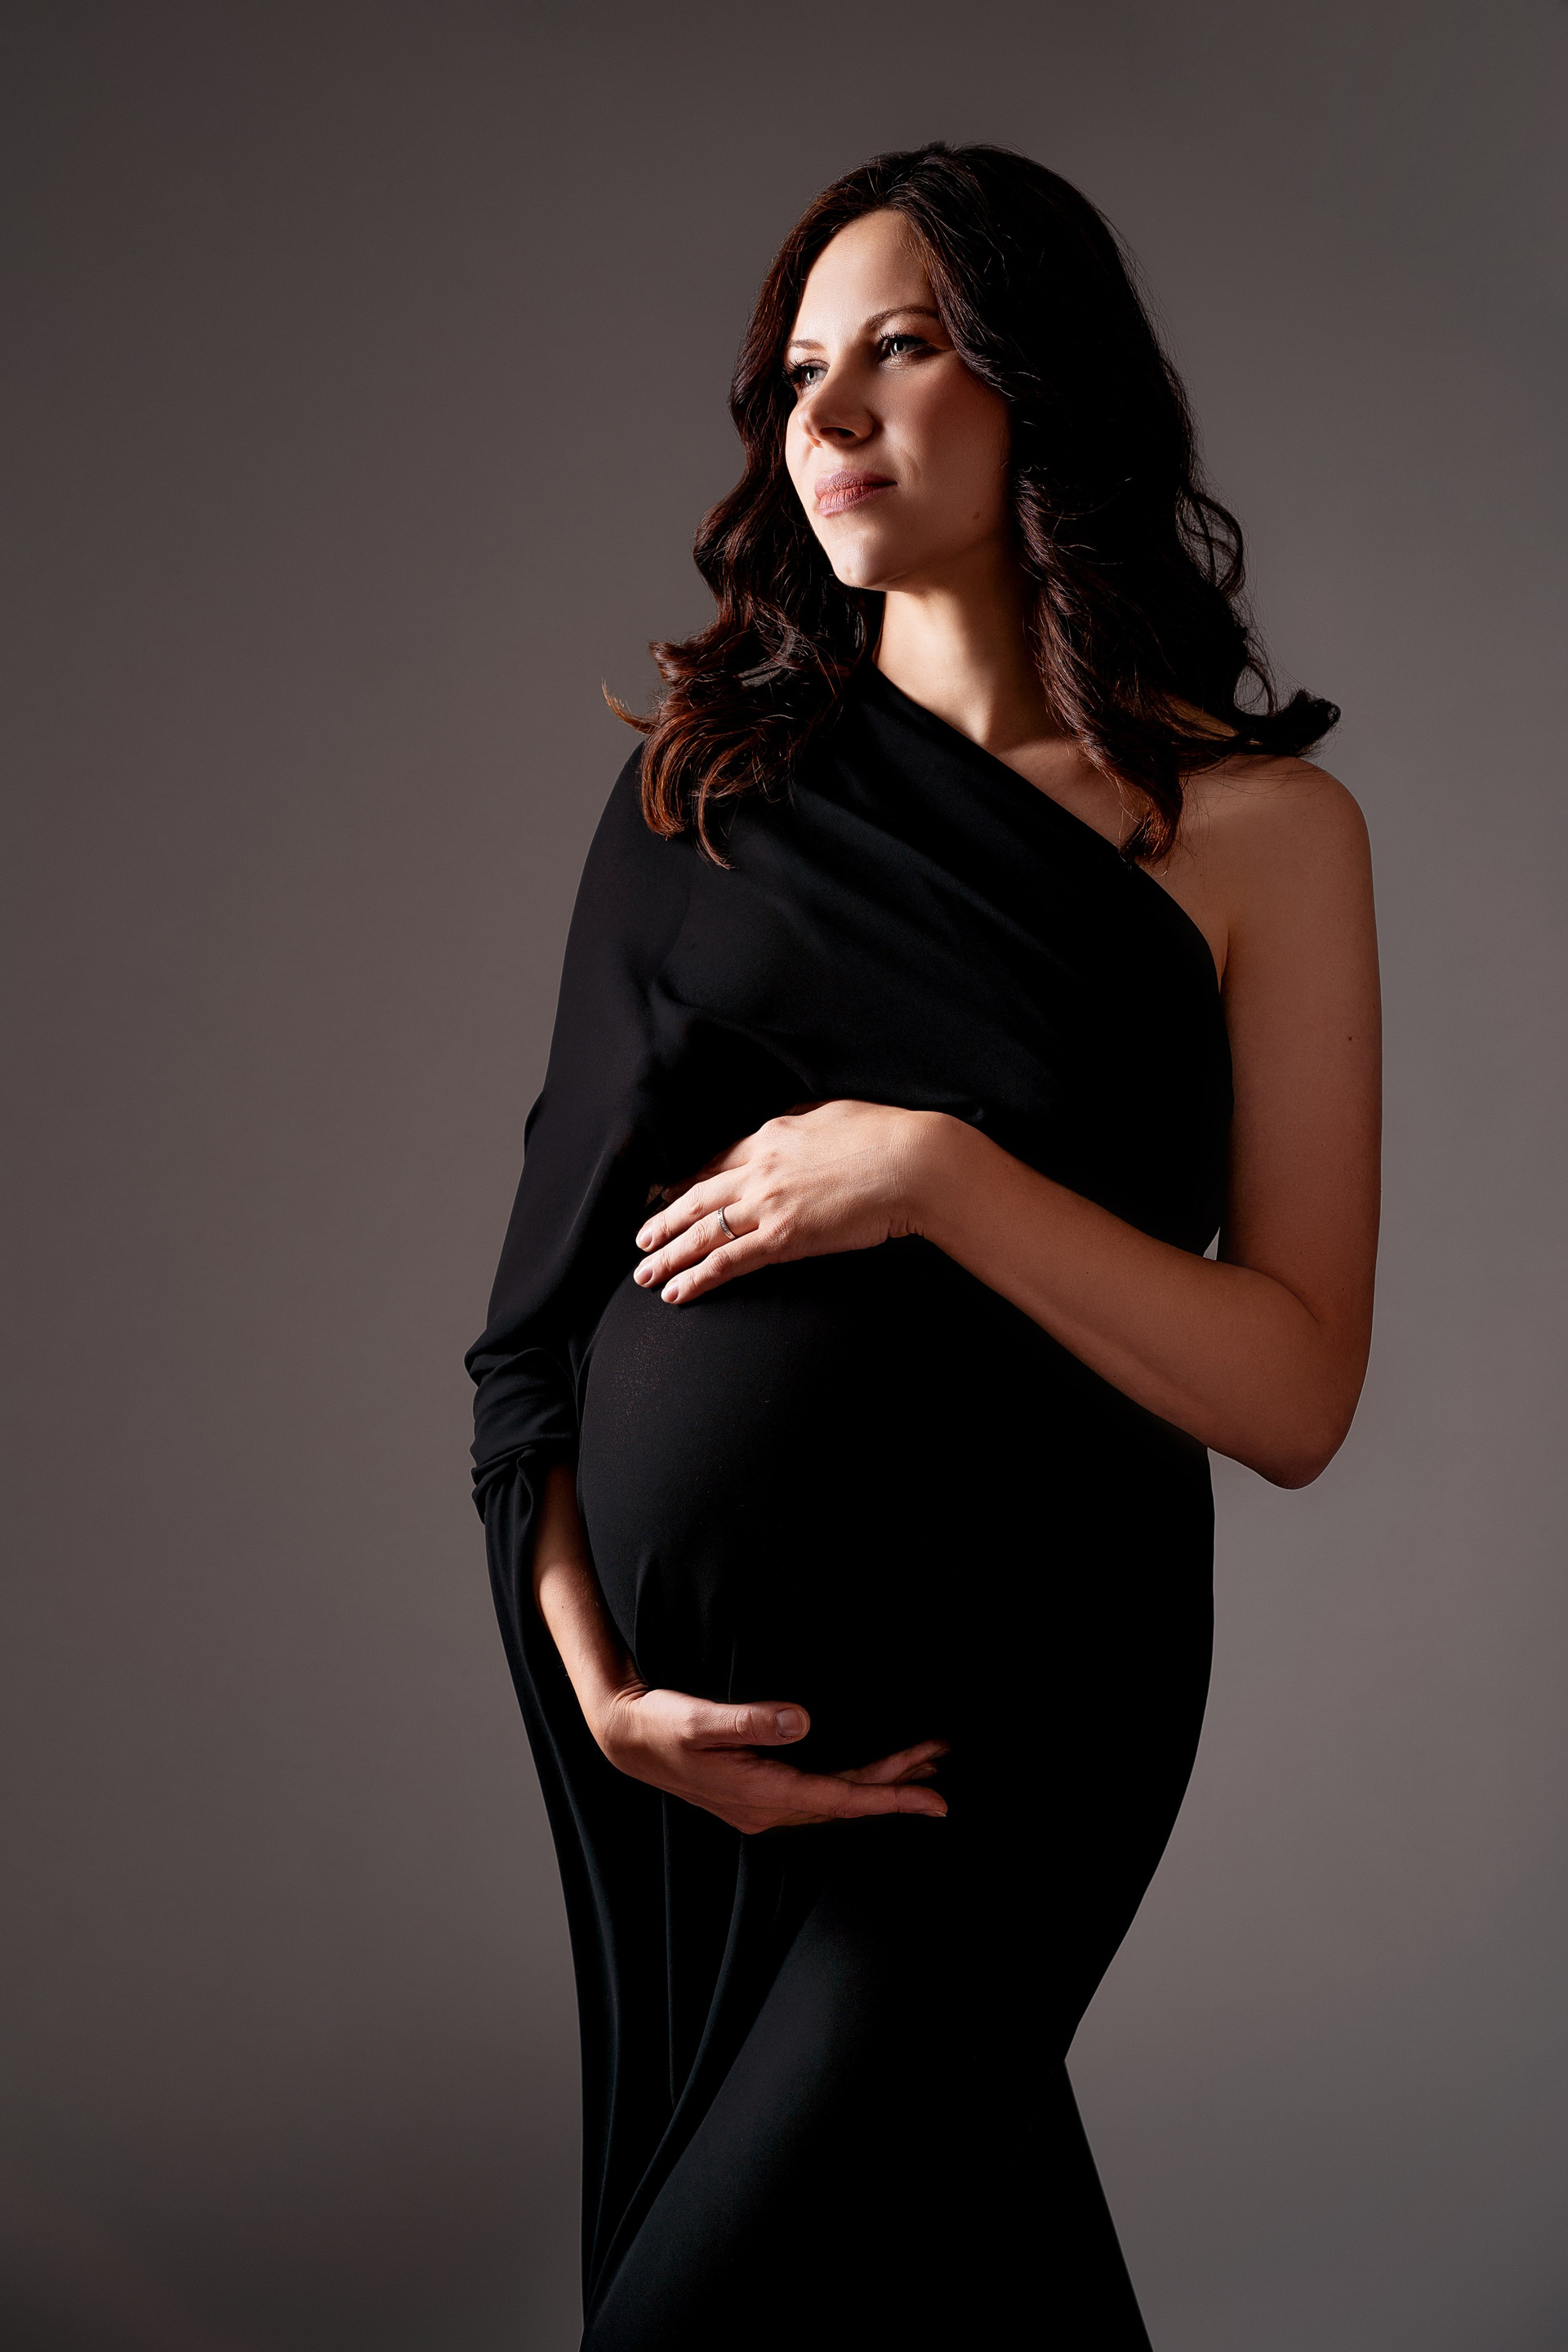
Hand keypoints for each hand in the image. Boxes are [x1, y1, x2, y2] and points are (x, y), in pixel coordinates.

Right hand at [590, 1679, 948, 1833]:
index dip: (893, 1796)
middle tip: (943, 1759)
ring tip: (920, 1765)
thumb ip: (752, 1721)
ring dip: (877, 1782)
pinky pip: (816, 1794)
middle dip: (898, 1780)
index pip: (843, 1799)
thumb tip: (803, 1721)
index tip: (937, 1797)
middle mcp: (767, 1809)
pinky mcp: (753, 1794)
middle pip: (847, 1798)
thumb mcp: (701, 1720)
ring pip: (834, 1797)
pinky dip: (849, 1784)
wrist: (624, 1737)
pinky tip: (862, 1774)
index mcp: (762, 1794)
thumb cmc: (660, 1725)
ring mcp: (760, 1805)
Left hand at [634, 1099, 945, 1304]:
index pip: (717, 1162)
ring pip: (702, 1232)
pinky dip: (696, 1278)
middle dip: (664, 1221)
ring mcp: (768, 1204)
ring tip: (646, 1274)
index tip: (666, 1195)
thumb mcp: (833, 1114)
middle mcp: (759, 1168)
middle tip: (641, 1240)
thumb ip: (803, 1124)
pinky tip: (676, 1292)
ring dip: (669, 1255)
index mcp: (771, 1135)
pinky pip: (727, 1261)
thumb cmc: (886, 1137)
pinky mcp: (783, 1238)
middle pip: (697, 1197)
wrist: (913, 1163)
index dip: (687, 1183)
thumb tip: (794, 1128)